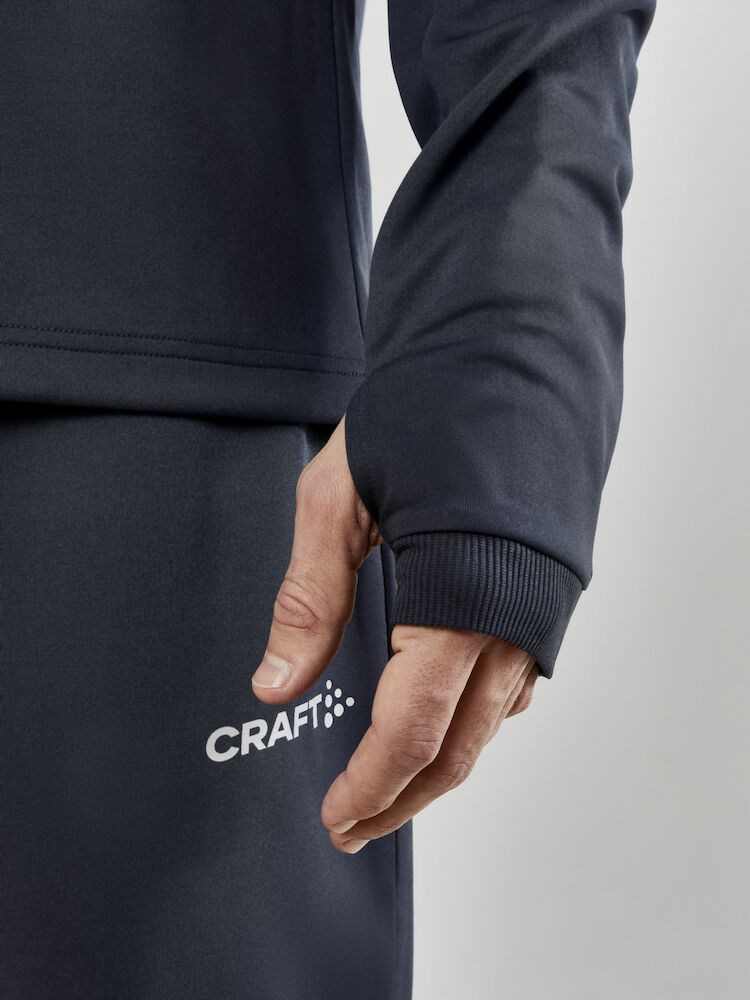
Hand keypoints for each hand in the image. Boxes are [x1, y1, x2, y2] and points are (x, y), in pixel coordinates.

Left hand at [251, 415, 538, 852]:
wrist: (510, 354)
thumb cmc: (423, 415)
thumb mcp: (337, 501)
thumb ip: (309, 601)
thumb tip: (272, 685)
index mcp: (456, 607)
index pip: (409, 732)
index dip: (370, 786)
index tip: (334, 818)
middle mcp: (511, 624)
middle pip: (459, 749)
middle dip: (404, 798)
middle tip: (355, 827)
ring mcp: (538, 611)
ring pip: (492, 724)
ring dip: (440, 765)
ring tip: (389, 784)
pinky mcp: (546, 593)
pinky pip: (513, 683)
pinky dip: (472, 717)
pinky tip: (439, 710)